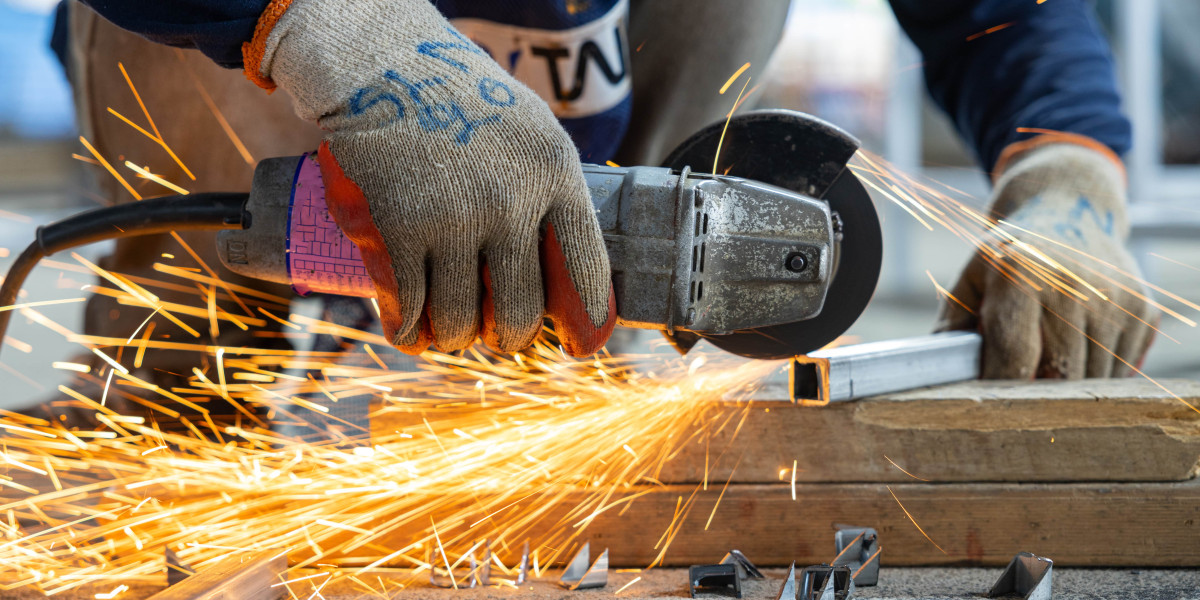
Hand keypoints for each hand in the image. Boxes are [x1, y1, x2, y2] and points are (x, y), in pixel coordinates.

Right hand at [245, 0, 615, 355]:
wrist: (383, 65)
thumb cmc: (461, 98)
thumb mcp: (532, 131)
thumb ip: (553, 188)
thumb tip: (568, 260)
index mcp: (555, 175)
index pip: (585, 270)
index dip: (584, 321)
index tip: (576, 345)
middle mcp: (512, 200)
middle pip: (520, 310)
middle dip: (510, 339)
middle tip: (500, 337)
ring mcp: (455, 217)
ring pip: (462, 319)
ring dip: (456, 339)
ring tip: (453, 334)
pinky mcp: (400, 226)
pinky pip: (410, 306)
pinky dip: (409, 332)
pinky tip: (410, 335)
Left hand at [937, 138, 1155, 378]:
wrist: (1069, 214)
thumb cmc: (1008, 258)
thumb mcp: (969, 281)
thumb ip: (951, 330)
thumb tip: (943, 378)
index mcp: (1019, 275)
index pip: (1013, 360)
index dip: (1000, 390)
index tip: (990, 401)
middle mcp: (1073, 284)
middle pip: (1057, 378)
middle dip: (1036, 392)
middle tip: (1019, 385)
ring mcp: (1115, 298)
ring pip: (1093, 381)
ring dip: (1068, 385)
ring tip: (1047, 358)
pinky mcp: (1144, 309)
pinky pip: (1121, 369)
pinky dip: (1097, 372)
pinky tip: (1078, 343)